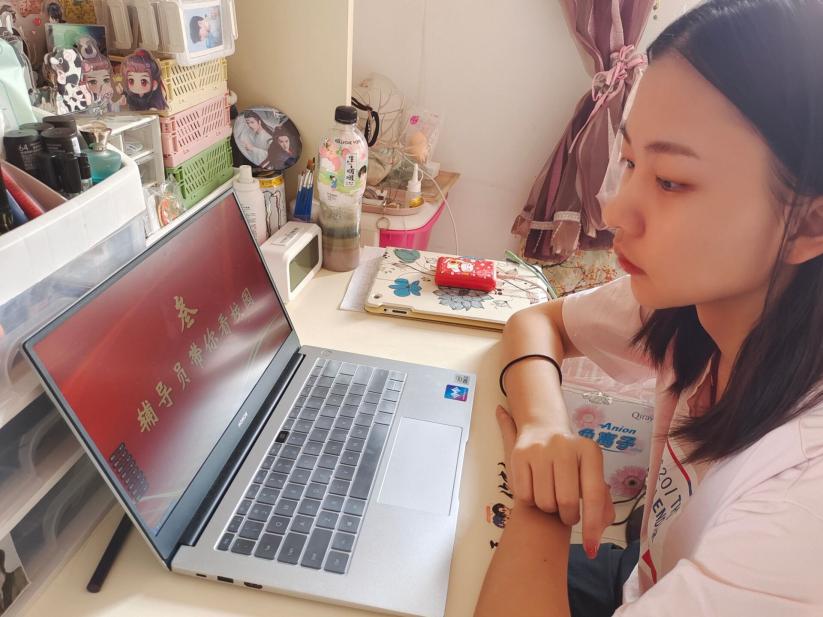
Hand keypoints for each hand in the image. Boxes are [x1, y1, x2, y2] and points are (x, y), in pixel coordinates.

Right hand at [496, 405, 614, 557]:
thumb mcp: (590, 474)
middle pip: (567, 501)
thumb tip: (598, 534)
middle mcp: (565, 446)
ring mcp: (540, 449)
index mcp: (589, 450)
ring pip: (544, 501)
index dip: (593, 525)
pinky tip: (535, 489)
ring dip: (548, 509)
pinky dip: (530, 501)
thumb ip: (601, 503)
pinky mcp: (519, 454)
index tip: (590, 549)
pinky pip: (523, 495)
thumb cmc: (572, 461)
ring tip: (551, 496)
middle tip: (566, 513)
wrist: (542, 428)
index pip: (595, 494)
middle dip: (568, 517)